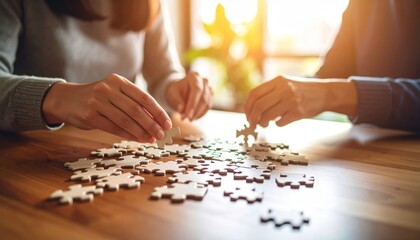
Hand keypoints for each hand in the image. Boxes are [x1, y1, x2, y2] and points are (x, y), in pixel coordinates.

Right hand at [42, 74, 171, 141]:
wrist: (66, 99)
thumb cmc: (98, 98)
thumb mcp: (114, 93)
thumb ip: (132, 103)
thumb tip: (156, 121)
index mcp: (118, 81)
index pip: (144, 97)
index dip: (158, 111)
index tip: (168, 123)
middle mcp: (108, 89)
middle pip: (136, 109)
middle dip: (151, 124)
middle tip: (161, 135)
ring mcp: (97, 101)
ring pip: (125, 120)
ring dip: (141, 132)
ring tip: (151, 139)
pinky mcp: (90, 115)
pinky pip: (113, 128)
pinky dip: (128, 135)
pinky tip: (137, 139)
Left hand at [166, 72, 212, 120]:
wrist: (182, 90)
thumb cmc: (177, 90)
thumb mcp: (173, 93)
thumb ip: (177, 100)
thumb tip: (182, 109)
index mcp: (194, 76)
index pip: (197, 90)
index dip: (193, 103)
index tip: (187, 114)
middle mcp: (204, 81)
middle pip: (203, 97)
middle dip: (195, 111)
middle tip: (186, 119)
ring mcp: (209, 88)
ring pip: (207, 103)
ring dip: (198, 114)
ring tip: (188, 119)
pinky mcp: (211, 96)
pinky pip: (208, 107)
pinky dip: (201, 114)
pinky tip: (194, 118)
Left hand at [244, 75, 356, 127]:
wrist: (325, 93)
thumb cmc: (301, 90)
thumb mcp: (285, 84)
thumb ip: (270, 92)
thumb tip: (250, 108)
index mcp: (278, 80)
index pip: (254, 93)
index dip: (247, 106)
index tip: (247, 115)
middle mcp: (284, 89)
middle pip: (259, 106)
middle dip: (252, 118)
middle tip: (252, 124)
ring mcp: (292, 100)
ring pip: (267, 116)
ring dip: (263, 123)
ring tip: (265, 124)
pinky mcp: (298, 112)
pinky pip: (280, 123)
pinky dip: (277, 124)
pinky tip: (281, 121)